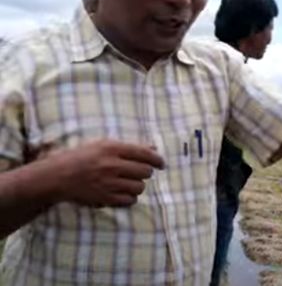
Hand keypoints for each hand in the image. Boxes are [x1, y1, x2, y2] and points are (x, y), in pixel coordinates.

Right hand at [47, 140, 163, 206]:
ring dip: (138, 185)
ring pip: (140, 187)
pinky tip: (122, 192)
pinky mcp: (105, 198)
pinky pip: (130, 200)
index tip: (161, 164)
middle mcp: (111, 165)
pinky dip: (130, 197)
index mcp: (112, 148)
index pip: (144, 153)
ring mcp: (108, 183)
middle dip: (145, 172)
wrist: (57, 176)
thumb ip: (129, 147)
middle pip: (145, 172)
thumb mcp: (103, 145)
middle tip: (139, 172)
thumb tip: (154, 148)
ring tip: (129, 182)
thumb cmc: (82, 157)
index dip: (157, 159)